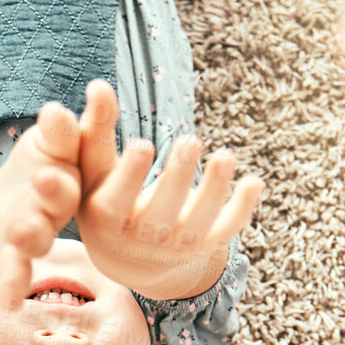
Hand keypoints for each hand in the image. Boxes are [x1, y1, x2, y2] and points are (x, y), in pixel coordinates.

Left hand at [0, 104, 83, 318]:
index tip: (42, 174)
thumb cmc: (46, 159)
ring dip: (12, 277)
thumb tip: (56, 111)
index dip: (53, 186)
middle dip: (32, 234)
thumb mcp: (52, 139)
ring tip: (9, 297)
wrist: (17, 186)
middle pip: (40, 236)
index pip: (62, 192)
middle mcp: (41, 225)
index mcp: (62, 195)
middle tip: (21, 229)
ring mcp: (12, 245)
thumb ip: (60, 130)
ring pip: (15, 264)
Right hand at [75, 80, 262, 301]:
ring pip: (198, 222)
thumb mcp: (91, 172)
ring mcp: (174, 247)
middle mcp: (140, 239)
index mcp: (107, 219)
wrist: (127, 259)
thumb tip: (99, 84)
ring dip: (214, 190)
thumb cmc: (104, 198)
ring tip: (226, 157)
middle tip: (190, 141)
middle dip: (178, 177)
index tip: (143, 146)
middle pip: (162, 211)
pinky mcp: (202, 248)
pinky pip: (225, 231)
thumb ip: (95, 131)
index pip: (117, 200)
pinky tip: (254, 182)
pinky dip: (241, 209)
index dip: (131, 176)